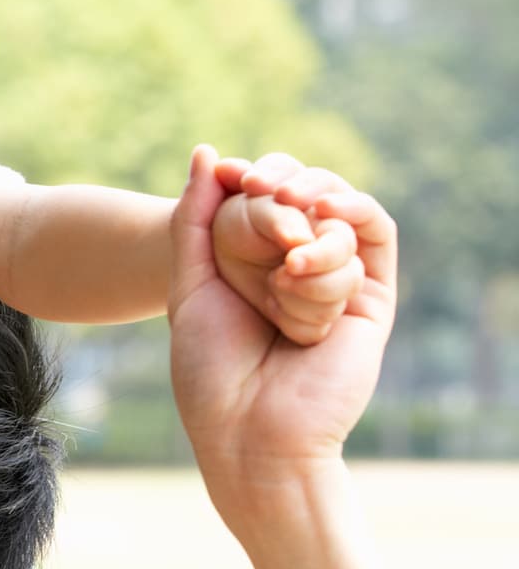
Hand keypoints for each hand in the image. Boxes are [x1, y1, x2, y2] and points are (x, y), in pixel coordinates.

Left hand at [209, 153, 365, 345]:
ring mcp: (339, 282)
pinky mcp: (373, 300)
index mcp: (258, 262)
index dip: (257, 176)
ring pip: (340, 220)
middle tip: (257, 189)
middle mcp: (301, 267)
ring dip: (314, 240)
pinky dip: (354, 218)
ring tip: (289, 267)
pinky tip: (322, 230)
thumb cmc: (208, 360)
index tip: (230, 174)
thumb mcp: (191, 280)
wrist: (244, 418)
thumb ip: (194, 218)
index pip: (269, 195)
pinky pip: (377, 235)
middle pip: (312, 196)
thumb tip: (206, 151)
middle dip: (287, 186)